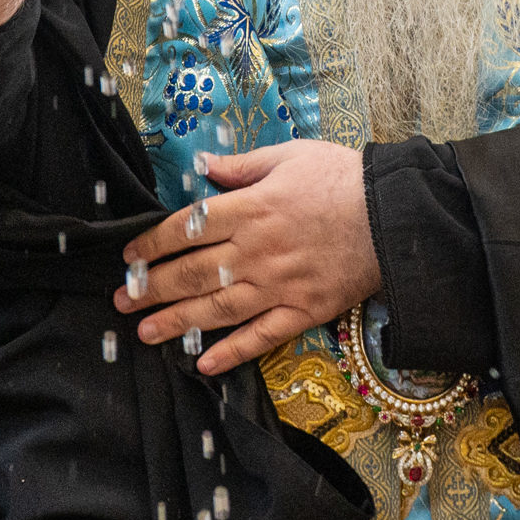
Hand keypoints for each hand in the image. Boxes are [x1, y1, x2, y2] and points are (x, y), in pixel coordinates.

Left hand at [118, 141, 381, 375]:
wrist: (397, 215)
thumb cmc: (343, 178)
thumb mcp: (289, 155)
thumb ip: (242, 166)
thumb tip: (203, 169)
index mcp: (251, 208)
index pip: (186, 228)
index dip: (152, 244)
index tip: (129, 257)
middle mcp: (258, 250)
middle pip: (194, 273)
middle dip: (152, 288)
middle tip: (122, 300)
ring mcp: (280, 285)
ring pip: (218, 309)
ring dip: (178, 322)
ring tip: (146, 333)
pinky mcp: (304, 311)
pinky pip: (262, 337)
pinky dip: (232, 352)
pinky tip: (205, 364)